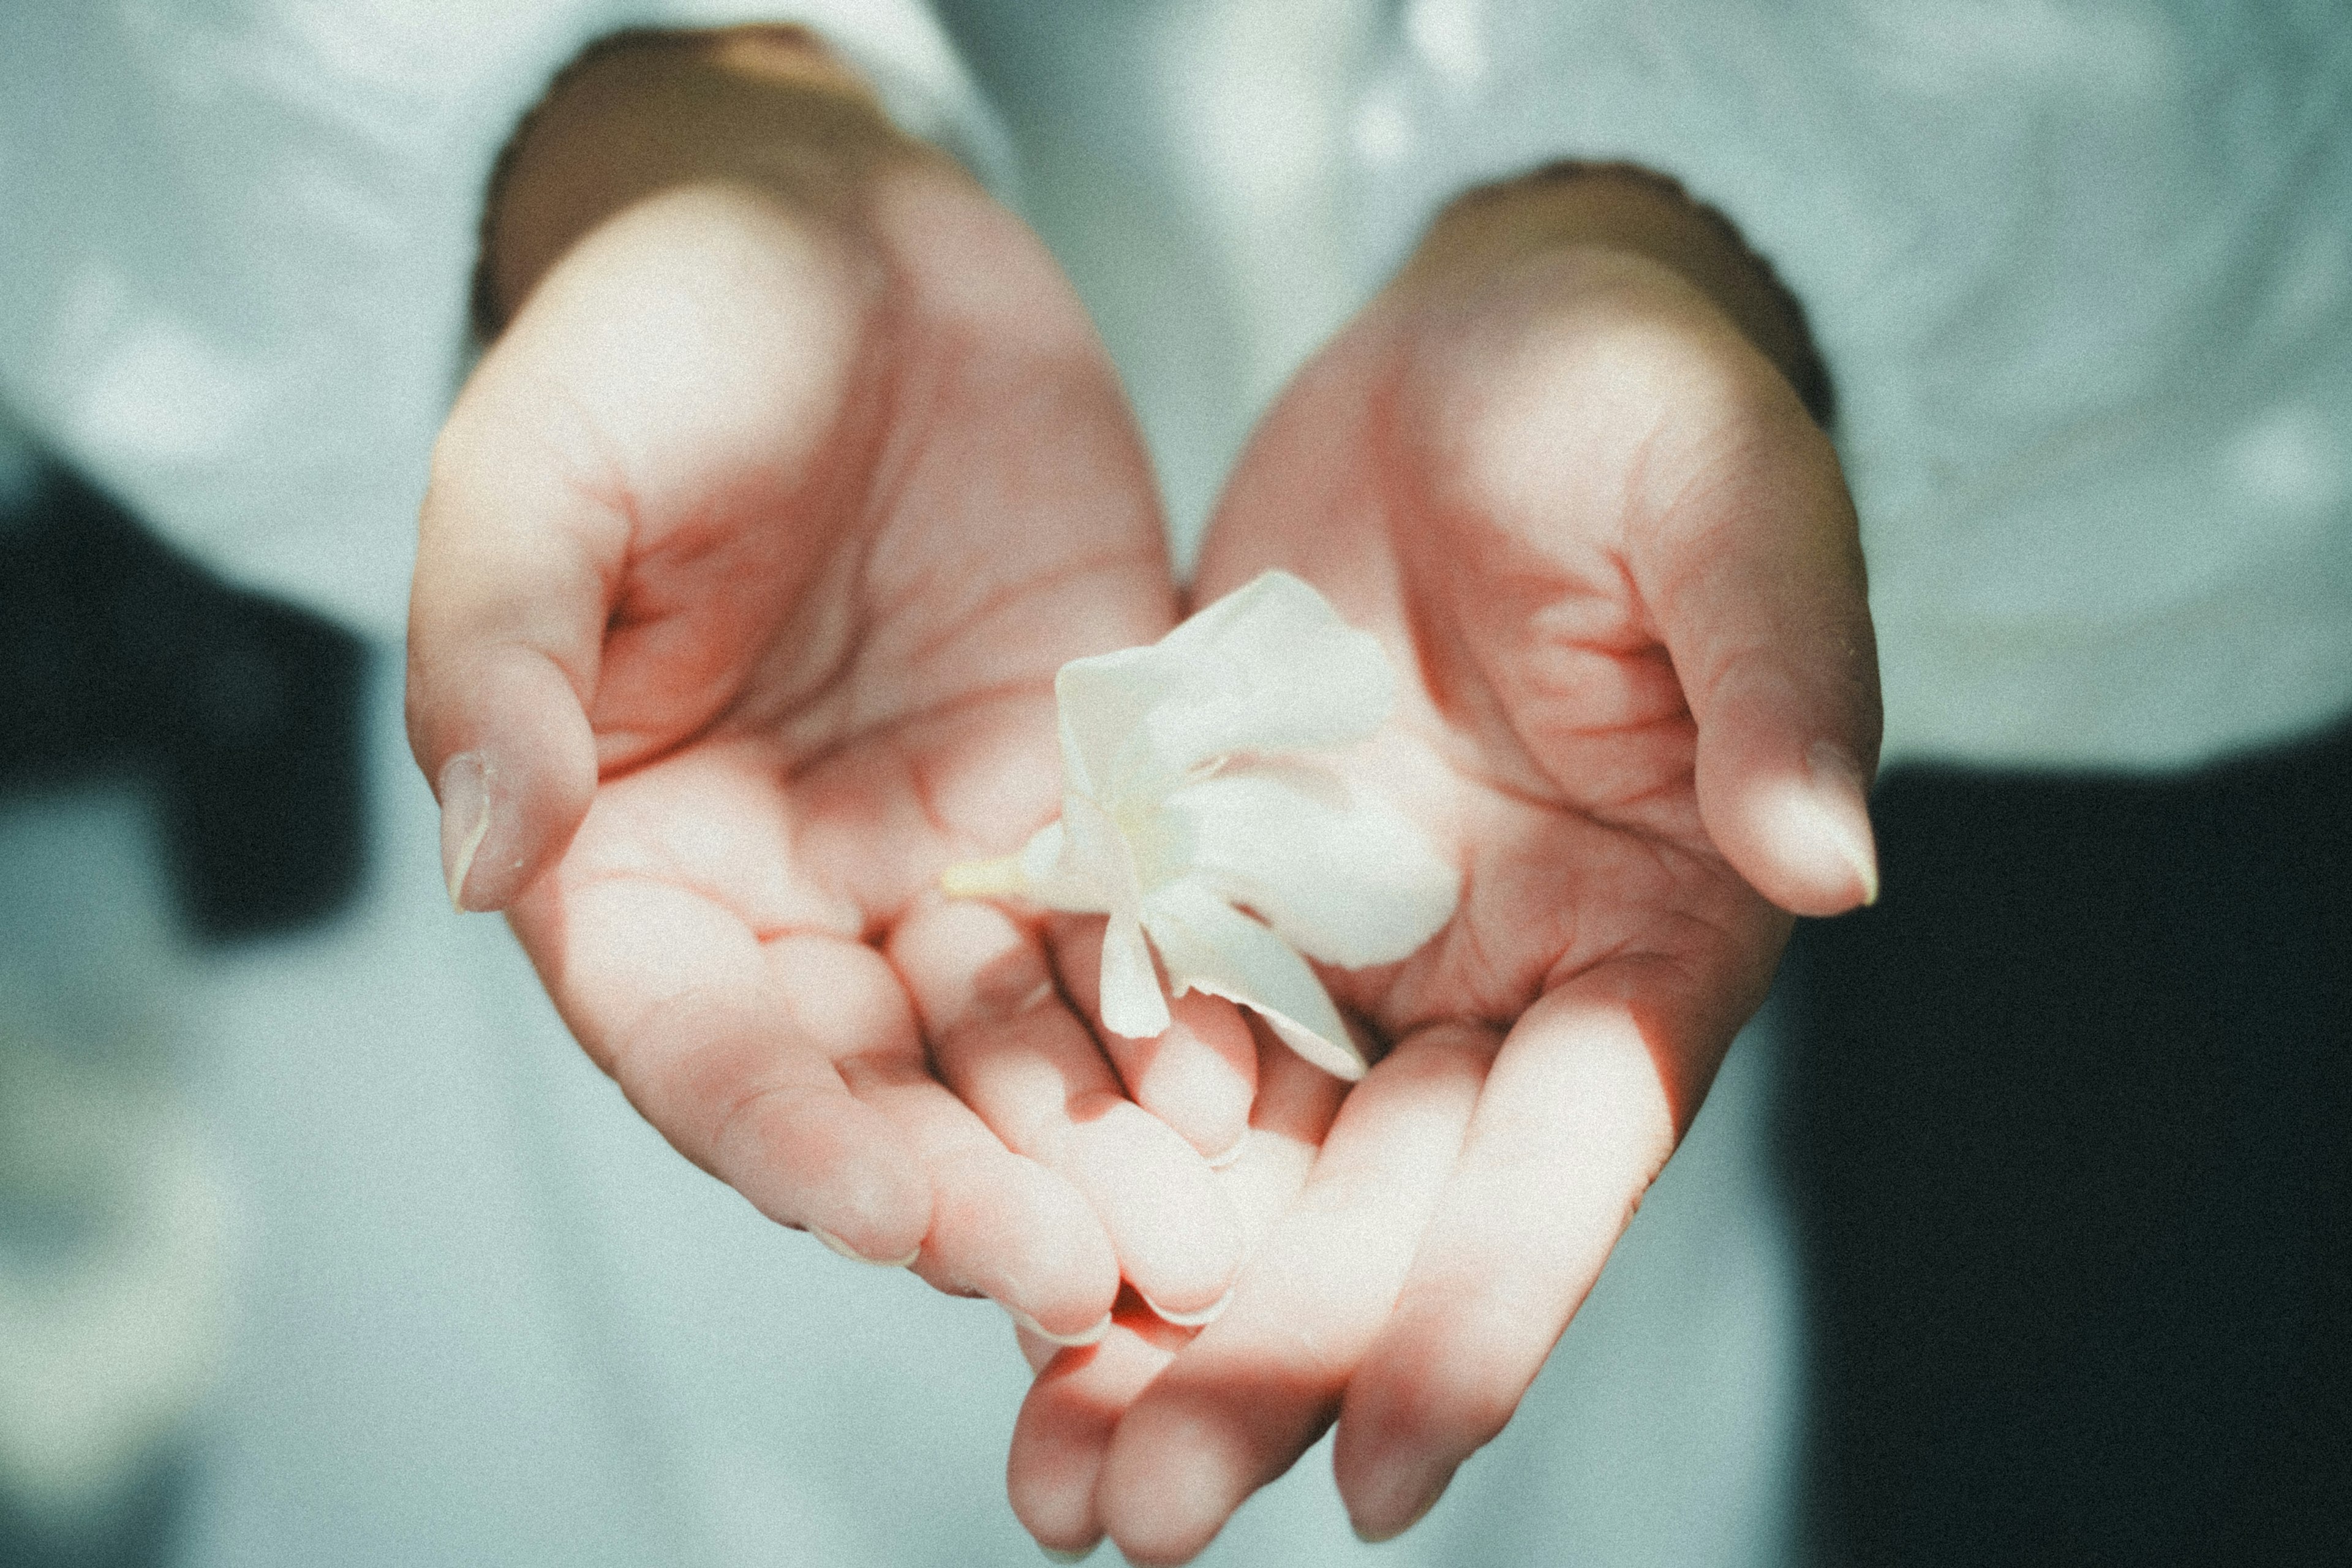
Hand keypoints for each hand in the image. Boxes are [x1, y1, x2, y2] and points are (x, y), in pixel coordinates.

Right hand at [403, 30, 1254, 1340]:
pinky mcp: (1077, 785)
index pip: (705, 1050)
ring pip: (1024, 1037)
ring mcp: (943, 846)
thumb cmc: (660, 335)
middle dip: (982, 1189)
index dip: (797, 1145)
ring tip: (1207, 1223)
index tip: (899, 1222)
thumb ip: (498, 666)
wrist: (842, 234)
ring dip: (1106, 1142)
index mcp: (631, 859)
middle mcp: (792, 890)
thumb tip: (479, 857)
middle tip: (1104, 1274)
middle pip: (882, 1085)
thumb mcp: (538, 476)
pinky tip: (1259, 1071)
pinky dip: (1188, 1004)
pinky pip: (1136, 919)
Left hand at [1005, 165, 1881, 1560]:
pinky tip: (981, 1257)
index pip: (1572, 1153)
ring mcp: (1354, 939)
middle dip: (1273, 1363)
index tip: (1390, 1474)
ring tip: (1046, 1469)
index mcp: (1649, 934)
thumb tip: (1831, 866)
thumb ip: (1779, 683)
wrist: (1488, 341)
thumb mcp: (1727, 511)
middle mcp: (1500, 978)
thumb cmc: (1641, 408)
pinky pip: (1143, 1036)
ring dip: (1150, 1313)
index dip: (1486, 1311)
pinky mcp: (1225, 873)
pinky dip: (1075, 1147)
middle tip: (1136, 1521)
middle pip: (1386, 1204)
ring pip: (1253, 1165)